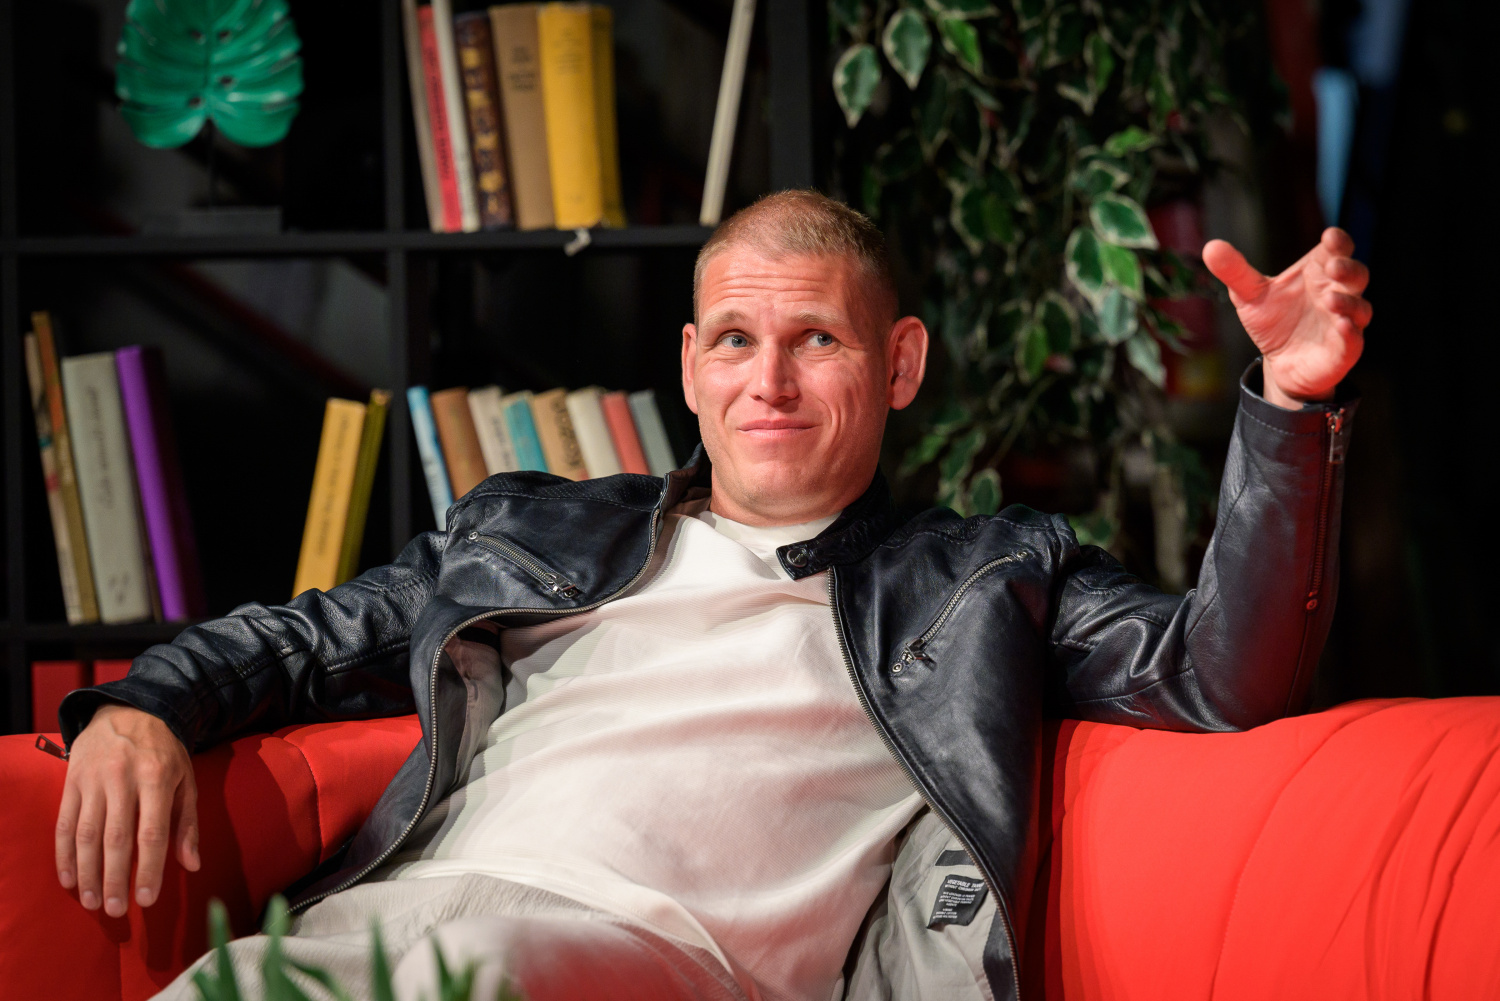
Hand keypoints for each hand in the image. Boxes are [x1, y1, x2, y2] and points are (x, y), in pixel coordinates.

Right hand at [56, 704, 199, 916]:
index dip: (149, 869)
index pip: (152, 833)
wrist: (129, 710)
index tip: (146, 900)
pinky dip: (64, 854)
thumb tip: (191, 864)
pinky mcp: (71, 781)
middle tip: (116, 911)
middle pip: (116, 838)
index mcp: (157, 778)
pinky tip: (69, 879)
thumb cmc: (164, 752)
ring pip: (86, 834)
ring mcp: (94, 780)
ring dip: (88, 873)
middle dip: (115, 878)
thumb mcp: (186, 780)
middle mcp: (123, 779)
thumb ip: (187, 823)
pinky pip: (64, 822)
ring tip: (93, 902)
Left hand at [1203, 227, 1370, 408]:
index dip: (1338, 242)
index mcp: (1319, 272)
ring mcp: (1345, 321)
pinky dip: (1350, 333)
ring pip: (1359, 307)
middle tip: (1332, 267)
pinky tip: (1342, 326)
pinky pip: (1353, 340)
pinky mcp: (1345, 349)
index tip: (1330, 237)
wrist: (1278, 363)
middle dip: (1348, 269)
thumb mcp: (1249, 295)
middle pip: (1356, 275)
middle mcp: (1337, 293)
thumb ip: (1235, 271)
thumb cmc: (1272, 321)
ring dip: (1348, 302)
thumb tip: (1211, 247)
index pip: (1338, 250)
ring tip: (1330, 299)